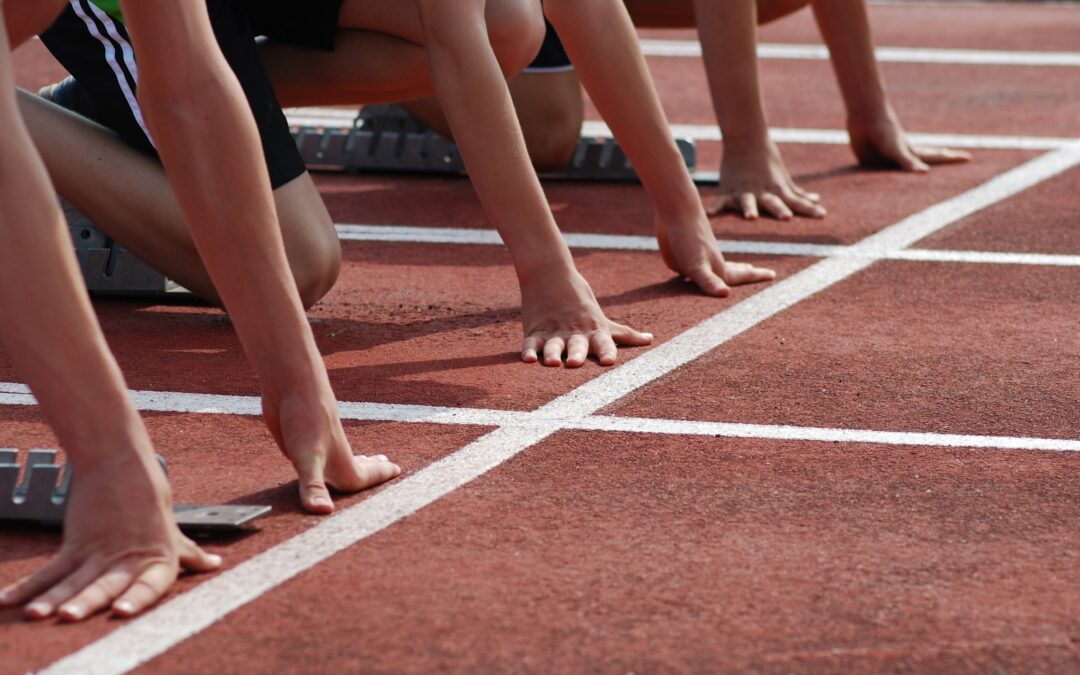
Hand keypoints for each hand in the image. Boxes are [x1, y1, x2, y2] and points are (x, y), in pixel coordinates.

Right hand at [0, 453, 220, 621]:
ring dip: (53, 599)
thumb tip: (215, 565)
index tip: (120, 612)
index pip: (150, 585)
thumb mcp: (171, 531)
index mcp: (159, 559)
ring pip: (73, 580)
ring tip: (35, 615)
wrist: (120, 462)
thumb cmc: (149, 499)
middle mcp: (128, 558)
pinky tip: (7, 602)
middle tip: (70, 617)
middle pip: (104, 585)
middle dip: (86, 603)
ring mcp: (99, 551)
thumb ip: (188, 554)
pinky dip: (27, 587)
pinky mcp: (76, 543)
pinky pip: (50, 570)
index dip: (136, 599)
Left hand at [262, 388, 400, 513]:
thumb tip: (324, 513)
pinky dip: (326, 460)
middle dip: (372, 470)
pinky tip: (320, 455)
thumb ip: (314, 487)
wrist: (290, 384)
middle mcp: (332, 457)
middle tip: (387, 464)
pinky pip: (318, 457)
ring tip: (364, 459)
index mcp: (341, 465)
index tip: (399, 470)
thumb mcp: (307, 458)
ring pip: (339, 461)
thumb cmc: (305, 419)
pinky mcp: (299, 441)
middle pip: (358, 467)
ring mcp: (317, 448)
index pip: (365, 478)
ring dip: (353, 462)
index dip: (381, 477)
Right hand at [520, 271, 652, 367]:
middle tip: (575, 364)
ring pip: (553, 346)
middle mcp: (574, 333)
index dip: (606, 352)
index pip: (603, 343)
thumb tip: (650, 339)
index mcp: (593, 331)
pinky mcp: (535, 331)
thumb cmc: (580, 301)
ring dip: (553, 354)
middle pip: (576, 345)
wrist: (550, 274)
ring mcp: (554, 332)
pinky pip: (531, 343)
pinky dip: (528, 351)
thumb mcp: (603, 319)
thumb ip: (625, 334)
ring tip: (552, 363)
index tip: (609, 362)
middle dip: (577, 354)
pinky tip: (528, 359)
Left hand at [657, 214, 775, 296]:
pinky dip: (700, 265)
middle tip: (755, 271)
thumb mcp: (697, 266)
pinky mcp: (683, 250)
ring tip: (737, 266)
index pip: (742, 276)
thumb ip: (710, 282)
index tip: (773, 274)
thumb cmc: (688, 239)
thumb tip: (725, 293)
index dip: (757, 276)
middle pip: (732, 271)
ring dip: (728, 267)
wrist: (676, 208)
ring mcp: (698, 255)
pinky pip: (695, 262)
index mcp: (718, 269)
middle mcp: (711, 262)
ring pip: (717, 265)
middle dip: (744, 273)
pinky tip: (694, 266)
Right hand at [707, 138, 826, 220]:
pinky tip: (711, 214)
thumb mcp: (783, 179)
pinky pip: (722, 201)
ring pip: (748, 201)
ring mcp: (745, 191)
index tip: (821, 215)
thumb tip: (816, 200)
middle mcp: (762, 192)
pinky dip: (716, 207)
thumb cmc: (767, 162)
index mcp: (777, 190)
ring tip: (751, 217)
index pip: (796, 202)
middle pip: (773, 202)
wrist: (746, 140)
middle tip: (786, 218)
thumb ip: (798, 193)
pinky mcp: (728, 191)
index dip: (808, 209)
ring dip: (750, 208)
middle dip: (779, 210)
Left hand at [848, 112, 970, 171]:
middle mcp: (903, 156)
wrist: (864, 118)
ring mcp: (888, 160)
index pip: (936, 157)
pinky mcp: (872, 164)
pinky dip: (886, 179)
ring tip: (925, 175)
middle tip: (956, 159)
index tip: (970, 158)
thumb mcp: (896, 148)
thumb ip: (908, 162)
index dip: (952, 159)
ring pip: (903, 171)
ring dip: (913, 175)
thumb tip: (925, 173)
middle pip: (926, 161)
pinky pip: (881, 176)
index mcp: (912, 152)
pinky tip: (884, 181)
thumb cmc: (883, 131)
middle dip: (941, 161)